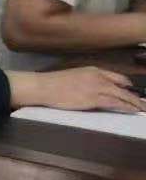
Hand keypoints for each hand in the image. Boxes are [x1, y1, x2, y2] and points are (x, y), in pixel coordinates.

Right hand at [8, 67, 145, 113]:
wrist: (43, 86)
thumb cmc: (52, 84)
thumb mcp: (73, 77)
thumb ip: (87, 81)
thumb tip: (95, 89)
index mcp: (92, 70)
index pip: (117, 77)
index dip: (127, 85)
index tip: (132, 90)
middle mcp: (98, 77)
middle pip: (123, 87)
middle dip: (135, 96)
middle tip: (143, 103)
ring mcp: (97, 87)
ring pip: (123, 95)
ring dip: (135, 103)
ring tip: (142, 108)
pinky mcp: (94, 99)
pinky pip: (116, 103)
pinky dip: (127, 106)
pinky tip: (133, 110)